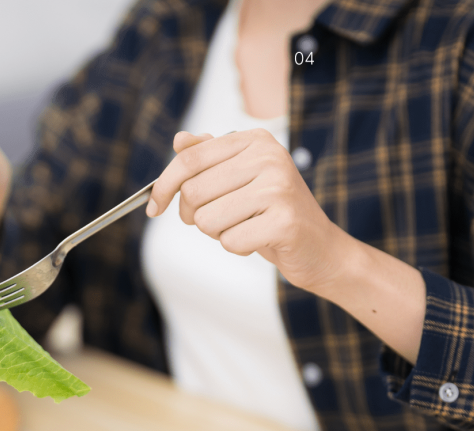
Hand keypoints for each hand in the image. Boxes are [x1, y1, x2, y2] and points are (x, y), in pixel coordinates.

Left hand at [145, 129, 348, 293]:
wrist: (320, 248)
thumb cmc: (273, 214)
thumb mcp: (239, 180)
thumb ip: (208, 158)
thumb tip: (179, 140)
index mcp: (255, 141)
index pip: (189, 160)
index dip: (163, 187)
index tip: (154, 207)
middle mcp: (269, 157)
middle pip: (193, 192)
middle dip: (196, 215)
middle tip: (220, 220)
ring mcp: (279, 188)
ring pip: (207, 220)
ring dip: (219, 233)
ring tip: (245, 227)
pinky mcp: (284, 221)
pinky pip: (230, 241)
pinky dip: (238, 247)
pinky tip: (259, 240)